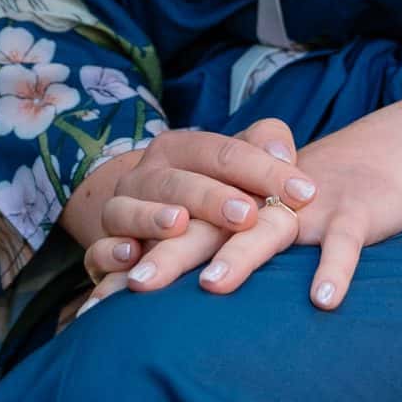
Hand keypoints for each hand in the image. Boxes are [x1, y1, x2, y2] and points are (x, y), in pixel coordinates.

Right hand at [74, 117, 316, 309]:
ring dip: (151, 217)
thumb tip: (285, 155)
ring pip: (126, 209)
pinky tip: (131, 255)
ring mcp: (120, 210)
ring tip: (179, 225)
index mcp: (181, 148)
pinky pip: (97, 250)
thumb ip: (267, 146)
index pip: (222, 151)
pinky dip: (110, 252)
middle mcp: (146, 176)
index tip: (304, 193)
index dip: (263, 170)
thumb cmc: (215, 188)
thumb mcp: (241, 161)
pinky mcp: (103, 248)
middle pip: (175, 180)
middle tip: (246, 215)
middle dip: (211, 196)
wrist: (150, 210)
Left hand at [81, 107, 401, 312]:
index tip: (99, 301)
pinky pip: (343, 242)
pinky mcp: (355, 212)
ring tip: (211, 286)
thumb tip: (163, 315)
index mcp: (236, 204)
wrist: (385, 158)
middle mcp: (265, 202)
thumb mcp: (263, 225)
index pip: (179, 228)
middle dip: (172, 253)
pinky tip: (322, 301)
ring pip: (269, 229)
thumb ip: (220, 259)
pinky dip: (334, 268)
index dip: (142, 259)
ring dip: (241, 255)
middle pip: (211, 226)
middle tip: (135, 286)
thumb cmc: (314, 206)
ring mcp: (310, 207)